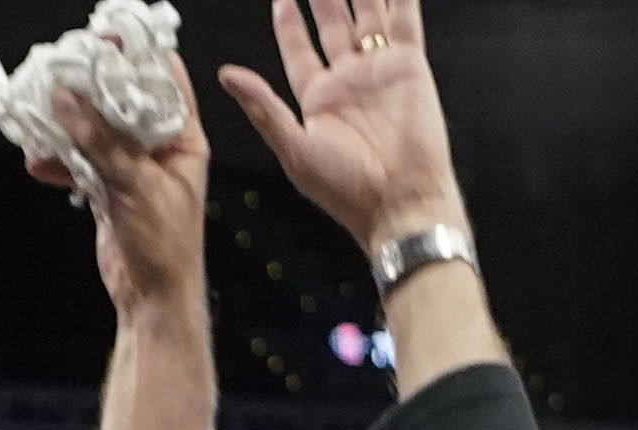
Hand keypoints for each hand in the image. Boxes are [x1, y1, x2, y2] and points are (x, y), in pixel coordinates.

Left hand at [218, 0, 462, 248]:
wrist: (401, 204)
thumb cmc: (347, 190)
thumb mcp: (294, 149)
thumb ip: (263, 108)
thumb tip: (227, 76)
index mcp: (317, 99)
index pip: (298, 48)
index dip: (288, 20)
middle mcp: (348, 80)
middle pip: (332, 22)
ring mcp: (379, 71)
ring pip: (366, 15)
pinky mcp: (410, 68)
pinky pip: (404, 21)